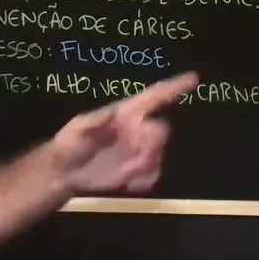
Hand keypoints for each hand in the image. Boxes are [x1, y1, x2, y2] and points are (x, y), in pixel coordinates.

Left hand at [48, 71, 198, 193]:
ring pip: (159, 156)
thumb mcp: (77, 128)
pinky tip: (123, 181)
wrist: (65, 173)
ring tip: (121, 170)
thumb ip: (95, 120)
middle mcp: (138, 130)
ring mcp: (140, 152)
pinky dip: (141, 180)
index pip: (155, 97)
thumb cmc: (70, 143)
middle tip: (134, 152)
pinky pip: (153, 176)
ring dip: (143, 165)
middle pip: (162, 131)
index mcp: (127, 113)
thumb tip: (114, 111)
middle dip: (152, 143)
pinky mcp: (138, 174)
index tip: (193, 78)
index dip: (174, 87)